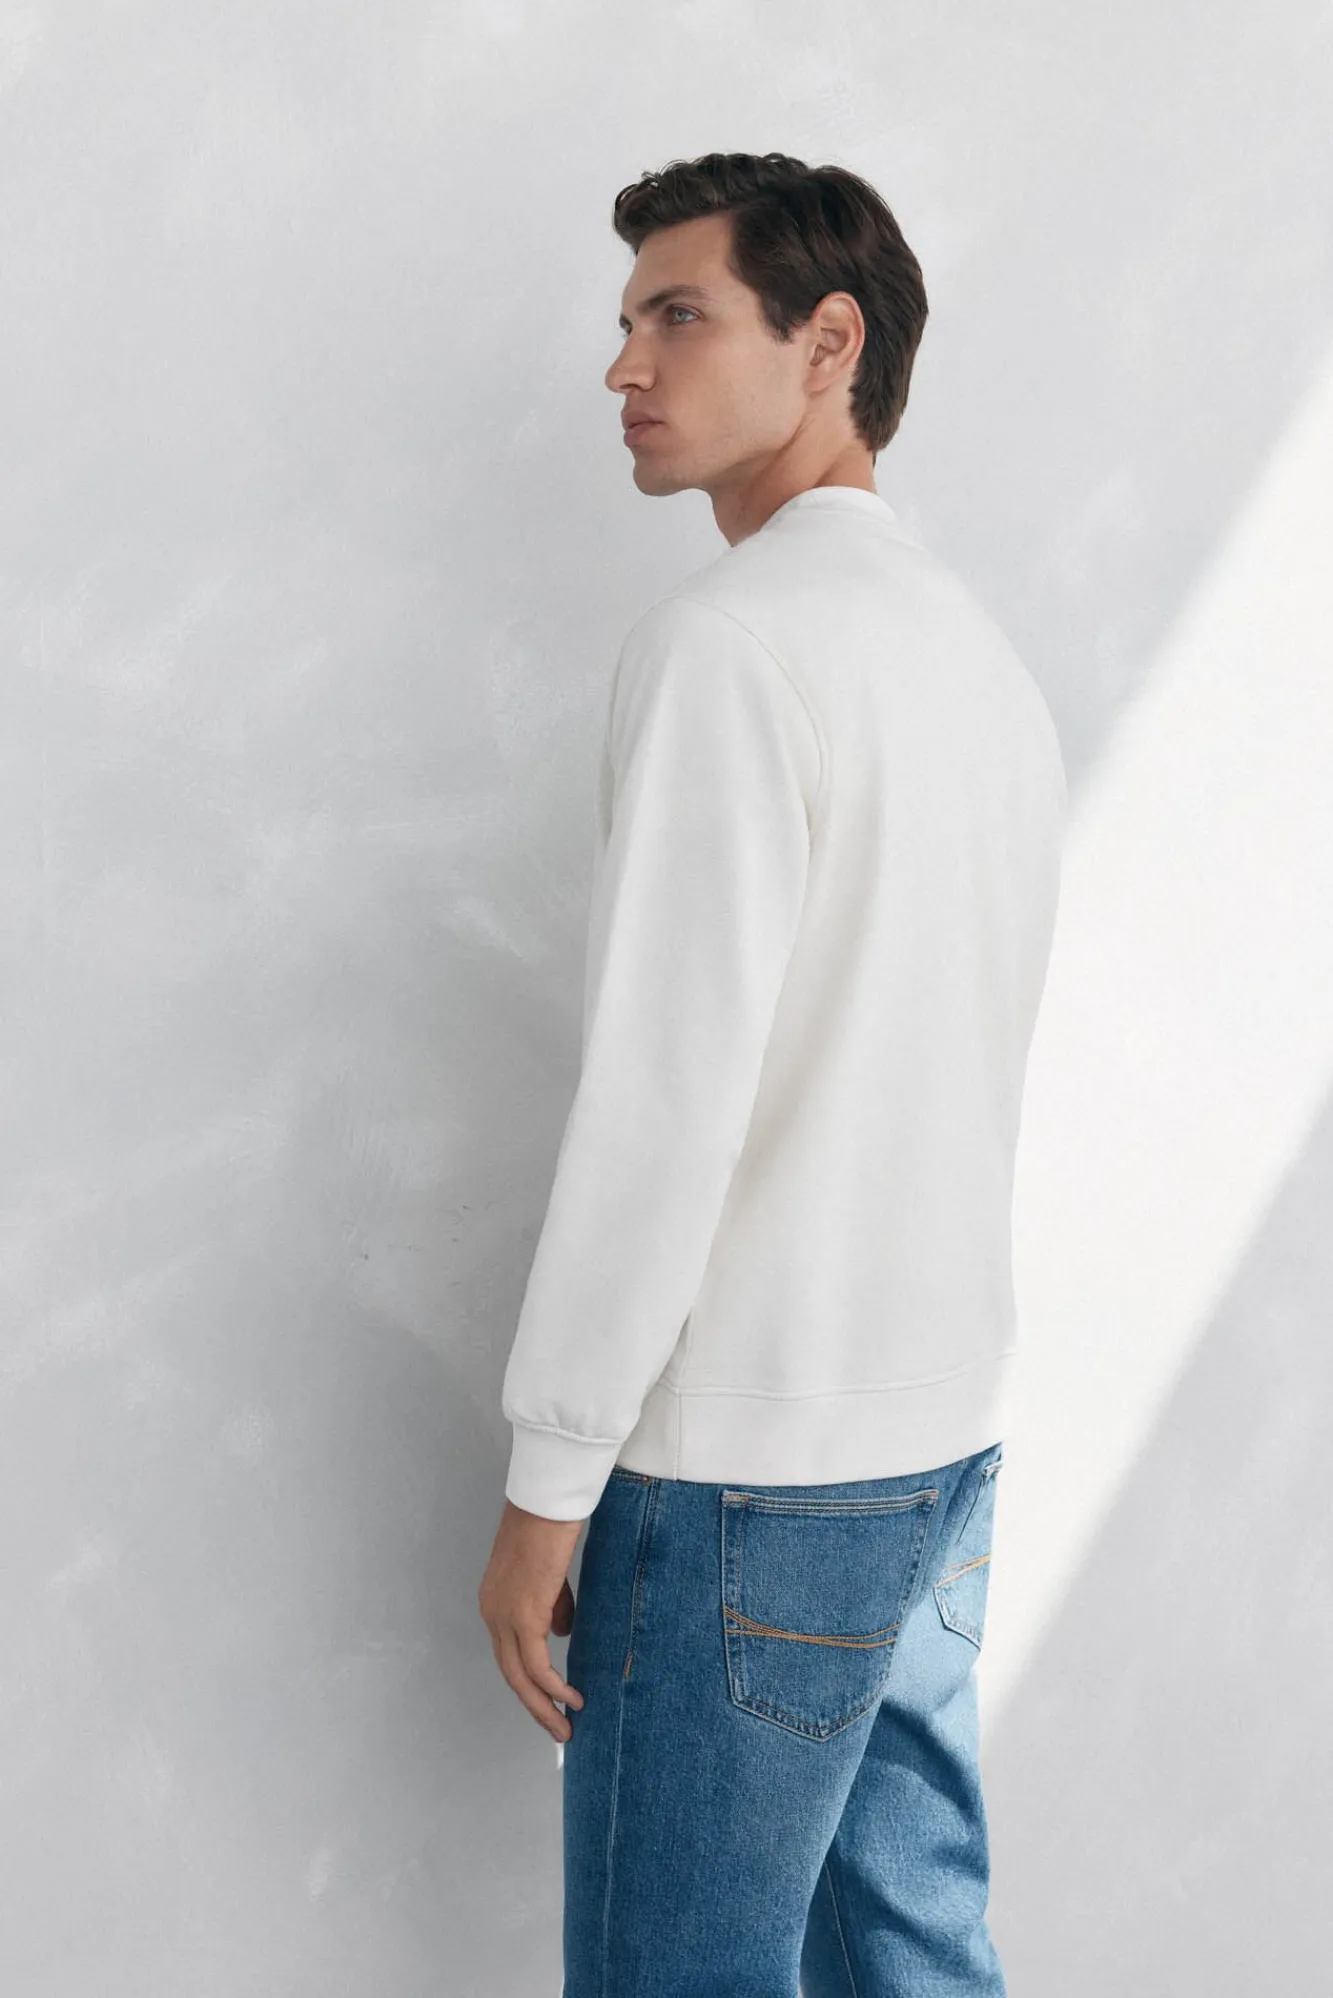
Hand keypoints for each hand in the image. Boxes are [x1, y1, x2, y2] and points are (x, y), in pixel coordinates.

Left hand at [478, 1499, 587, 1742]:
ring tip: (566, 1727)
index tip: (549, 1701)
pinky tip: (571, 1699)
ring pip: (520, 1678)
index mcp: (494, 1602)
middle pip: (510, 1675)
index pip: (508, 1654)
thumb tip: (560, 1634)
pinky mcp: (524, 1617)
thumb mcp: (549, 1575)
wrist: (547, 1503)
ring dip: (544, 1706)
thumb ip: (552, 1606)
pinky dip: (553, 1688)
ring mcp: (504, 1617)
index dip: (529, 1681)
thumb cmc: (549, 1526)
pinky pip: (537, 1666)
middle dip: (534, 1706)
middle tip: (557, 1729)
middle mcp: (492, 1614)